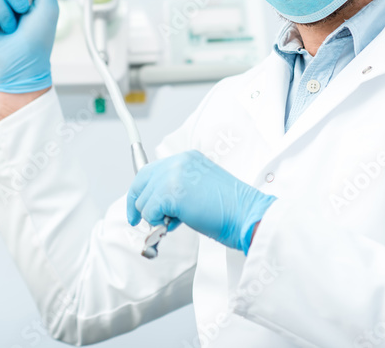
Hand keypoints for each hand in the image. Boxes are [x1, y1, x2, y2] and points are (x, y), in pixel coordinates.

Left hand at [126, 150, 275, 254]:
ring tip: (176, 223)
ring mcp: (174, 175)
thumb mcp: (199, 189)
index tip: (137, 206)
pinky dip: (158, 223)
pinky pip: (150, 212)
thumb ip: (177, 190)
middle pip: (142, 180)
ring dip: (154, 217)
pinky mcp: (172, 192)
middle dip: (137, 204)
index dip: (141, 190)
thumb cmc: (231, 209)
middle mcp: (179, 162)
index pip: (152, 170)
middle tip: (136, 220)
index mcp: (187, 159)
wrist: (248, 215)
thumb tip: (157, 205)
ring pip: (144, 200)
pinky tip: (176, 224)